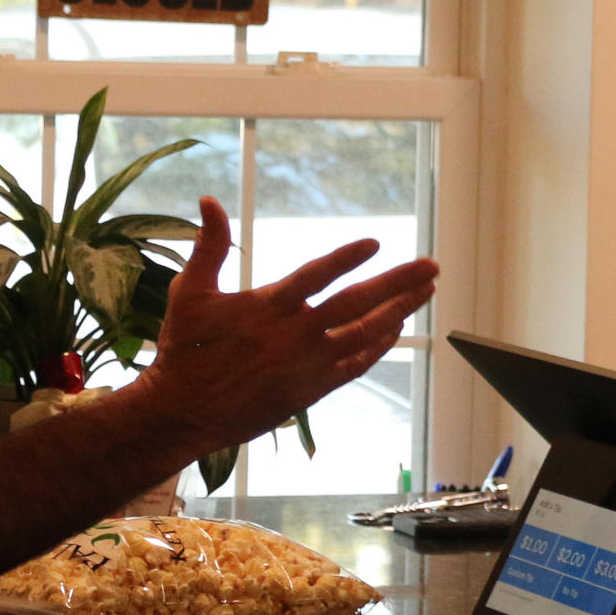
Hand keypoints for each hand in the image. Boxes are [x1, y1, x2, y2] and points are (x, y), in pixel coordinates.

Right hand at [139, 197, 438, 455]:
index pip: (316, 276)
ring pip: (365, 334)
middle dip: (398, 283)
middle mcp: (295, 335)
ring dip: (400, 310)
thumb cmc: (184, 349)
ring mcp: (307, 364)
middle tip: (431, 266)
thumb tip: (208, 201)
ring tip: (427, 291)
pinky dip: (378, 345)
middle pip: (357, 304)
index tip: (375, 244)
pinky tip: (396, 328)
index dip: (346, 258)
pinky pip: (356, 365)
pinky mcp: (311, 389)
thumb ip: (209, 246)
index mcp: (268, 307)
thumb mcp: (190, 292)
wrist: (184, 413)